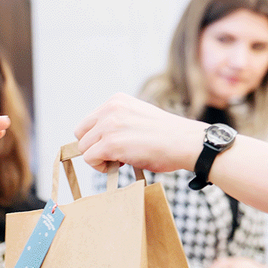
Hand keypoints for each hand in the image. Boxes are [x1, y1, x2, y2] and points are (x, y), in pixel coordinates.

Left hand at [74, 93, 206, 174]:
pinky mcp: (111, 144)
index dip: (98, 137)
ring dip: (99, 158)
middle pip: (81, 134)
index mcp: (116, 100)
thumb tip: (99, 140)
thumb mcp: (137, 117)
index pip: (89, 121)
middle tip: (115, 155)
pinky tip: (121, 164)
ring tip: (121, 160)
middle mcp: (110, 109)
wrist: (186, 142)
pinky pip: (90, 159)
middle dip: (94, 147)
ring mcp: (109, 125)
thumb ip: (118, 122)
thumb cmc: (167, 136)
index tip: (117, 145)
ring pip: (84, 148)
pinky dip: (101, 167)